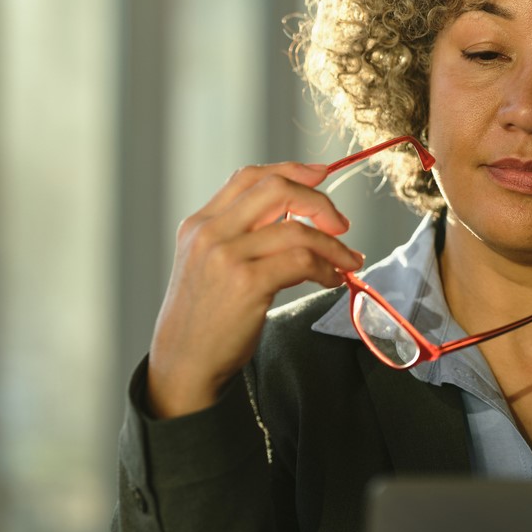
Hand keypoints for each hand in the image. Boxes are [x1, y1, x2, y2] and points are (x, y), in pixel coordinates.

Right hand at [145, 161, 365, 418]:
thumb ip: (237, 234)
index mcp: (200, 223)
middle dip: (318, 202)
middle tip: (340, 225)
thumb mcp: (207, 263)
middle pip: (276, 189)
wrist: (184, 361)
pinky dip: (326, 267)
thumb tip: (294, 214)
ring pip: (297, 229)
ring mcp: (227, 256)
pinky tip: (331, 279)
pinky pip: (302, 261)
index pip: (250, 176)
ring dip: (333, 244)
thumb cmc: (203, 316)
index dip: (291, 170)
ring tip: (346, 261)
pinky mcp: (247, 283)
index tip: (320, 176)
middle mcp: (210, 232)